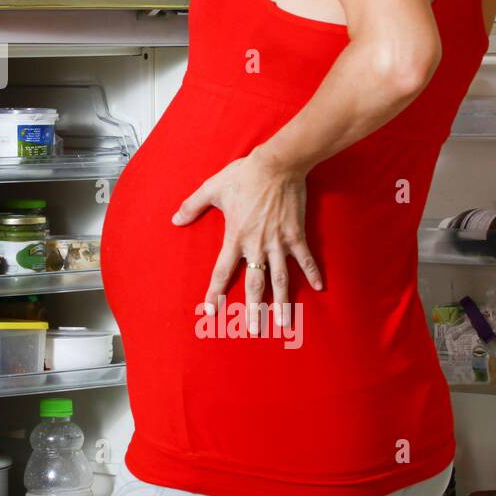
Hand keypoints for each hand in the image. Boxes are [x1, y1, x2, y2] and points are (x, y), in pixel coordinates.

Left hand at [173, 146, 322, 334]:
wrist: (277, 164)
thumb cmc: (243, 175)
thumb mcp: (213, 188)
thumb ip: (193, 206)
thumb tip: (175, 220)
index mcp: (235, 236)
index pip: (222, 271)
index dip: (216, 292)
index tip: (212, 311)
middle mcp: (256, 244)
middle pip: (254, 284)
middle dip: (252, 309)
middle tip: (252, 331)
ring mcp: (278, 241)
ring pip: (280, 278)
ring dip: (282, 301)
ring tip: (283, 322)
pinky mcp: (296, 234)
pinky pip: (305, 258)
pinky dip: (313, 272)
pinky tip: (319, 288)